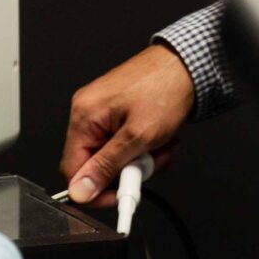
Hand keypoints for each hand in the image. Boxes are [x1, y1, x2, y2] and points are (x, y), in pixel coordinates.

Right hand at [61, 43, 193, 206]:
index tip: (120, 194)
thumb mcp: (138, 137)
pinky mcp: (116, 111)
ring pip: (112, 155)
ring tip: (160, 147)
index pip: (72, 170)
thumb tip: (81, 191)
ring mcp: (102, 111)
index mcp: (84, 116)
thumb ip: (107, 167)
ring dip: (140, 159)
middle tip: (149, 164)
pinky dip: (142, 146)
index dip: (96, 189)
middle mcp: (87, 112)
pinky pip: (121, 142)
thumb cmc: (165, 89)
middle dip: (126, 170)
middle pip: (95, 164)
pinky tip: (159, 138)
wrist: (186, 64)